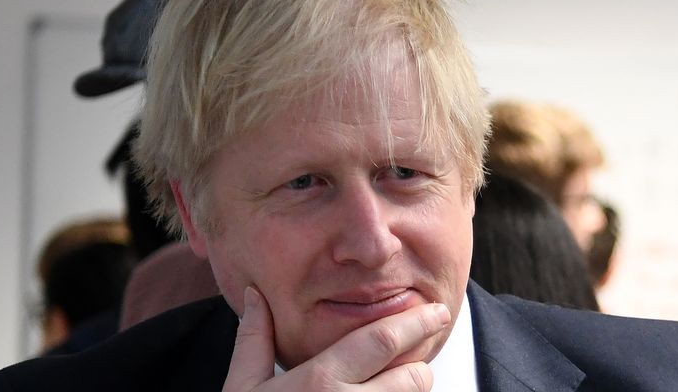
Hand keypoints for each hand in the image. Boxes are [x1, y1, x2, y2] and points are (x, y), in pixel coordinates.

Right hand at [222, 287, 450, 391]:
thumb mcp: (242, 388)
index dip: (416, 323)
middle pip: (413, 378)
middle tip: (413, 361)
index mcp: (319, 382)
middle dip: (419, 365)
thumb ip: (254, 340)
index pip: (383, 341)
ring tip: (392, 387)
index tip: (436, 312)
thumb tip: (253, 295)